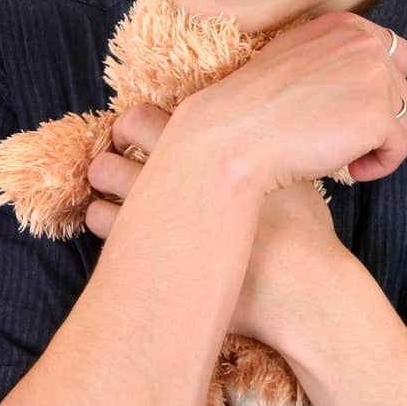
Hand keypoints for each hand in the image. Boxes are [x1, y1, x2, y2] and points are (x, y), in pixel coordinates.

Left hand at [85, 104, 340, 344]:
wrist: (303, 292)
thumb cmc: (306, 237)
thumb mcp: (294, 178)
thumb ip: (268, 155)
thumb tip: (264, 146)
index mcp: (210, 141)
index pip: (148, 113)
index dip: (139, 122)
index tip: (142, 134)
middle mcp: (178, 164)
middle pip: (122, 134)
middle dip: (117, 142)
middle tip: (123, 153)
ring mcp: (158, 204)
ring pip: (104, 174)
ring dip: (106, 178)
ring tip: (117, 191)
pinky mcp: (146, 246)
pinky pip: (100, 219)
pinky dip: (104, 217)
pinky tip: (123, 228)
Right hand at [180, 10, 406, 192]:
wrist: (236, 133)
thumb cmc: (255, 104)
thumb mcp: (295, 55)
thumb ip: (335, 56)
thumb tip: (362, 82)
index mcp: (346, 25)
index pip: (394, 52)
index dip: (380, 85)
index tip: (355, 107)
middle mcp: (366, 45)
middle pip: (402, 87)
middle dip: (379, 114)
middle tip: (343, 133)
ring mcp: (376, 79)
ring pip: (402, 118)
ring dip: (378, 140)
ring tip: (342, 152)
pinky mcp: (378, 118)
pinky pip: (400, 149)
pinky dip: (380, 165)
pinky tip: (351, 170)